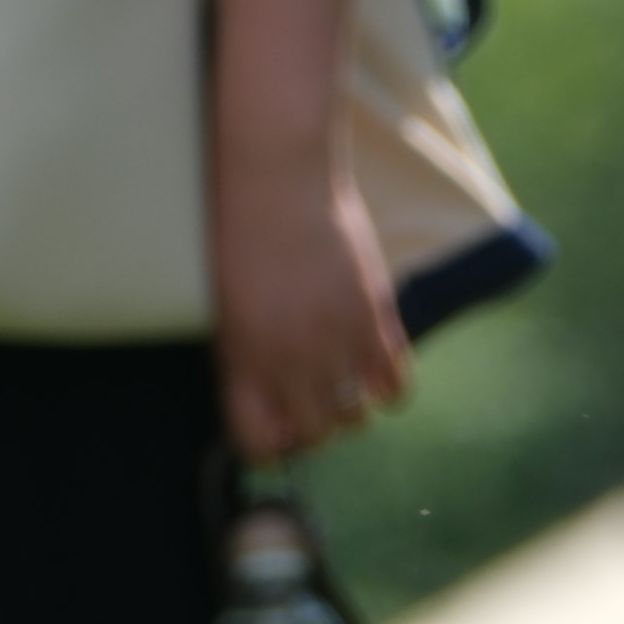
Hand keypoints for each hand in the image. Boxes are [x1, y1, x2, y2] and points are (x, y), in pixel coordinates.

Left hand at [212, 152, 410, 463]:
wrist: (277, 178)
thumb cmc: (239, 235)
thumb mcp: (226, 307)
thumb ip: (247, 357)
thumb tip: (272, 400)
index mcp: (243, 362)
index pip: (257, 445)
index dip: (266, 443)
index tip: (271, 426)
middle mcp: (291, 361)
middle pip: (315, 436)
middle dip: (312, 428)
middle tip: (309, 401)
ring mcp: (337, 342)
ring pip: (356, 418)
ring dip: (349, 409)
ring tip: (342, 382)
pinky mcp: (375, 317)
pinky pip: (396, 385)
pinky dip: (389, 389)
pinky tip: (375, 372)